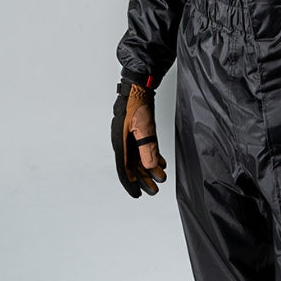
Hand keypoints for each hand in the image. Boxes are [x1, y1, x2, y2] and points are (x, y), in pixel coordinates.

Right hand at [110, 81, 166, 197]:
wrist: (138, 86)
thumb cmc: (137, 103)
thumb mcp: (144, 127)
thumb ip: (147, 147)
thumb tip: (150, 167)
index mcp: (120, 142)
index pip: (124, 168)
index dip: (131, 183)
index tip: (138, 195)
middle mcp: (123, 141)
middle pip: (133, 165)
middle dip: (144, 178)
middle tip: (154, 190)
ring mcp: (130, 135)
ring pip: (139, 157)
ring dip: (150, 167)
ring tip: (161, 176)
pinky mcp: (137, 130)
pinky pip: (144, 147)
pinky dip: (152, 155)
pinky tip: (160, 161)